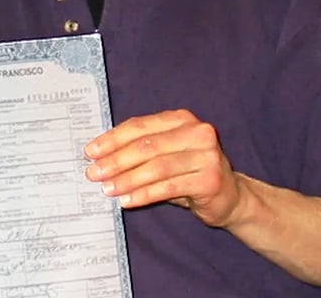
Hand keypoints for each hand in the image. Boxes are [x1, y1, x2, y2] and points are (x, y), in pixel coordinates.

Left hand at [83, 109, 243, 228]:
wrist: (230, 197)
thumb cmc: (189, 172)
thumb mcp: (165, 155)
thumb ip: (139, 150)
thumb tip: (100, 157)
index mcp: (181, 119)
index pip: (140, 126)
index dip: (112, 139)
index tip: (91, 152)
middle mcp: (197, 132)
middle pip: (147, 146)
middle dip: (116, 160)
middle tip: (94, 173)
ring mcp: (207, 155)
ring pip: (156, 167)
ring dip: (127, 179)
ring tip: (107, 189)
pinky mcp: (210, 180)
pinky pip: (168, 187)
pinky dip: (144, 194)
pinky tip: (127, 201)